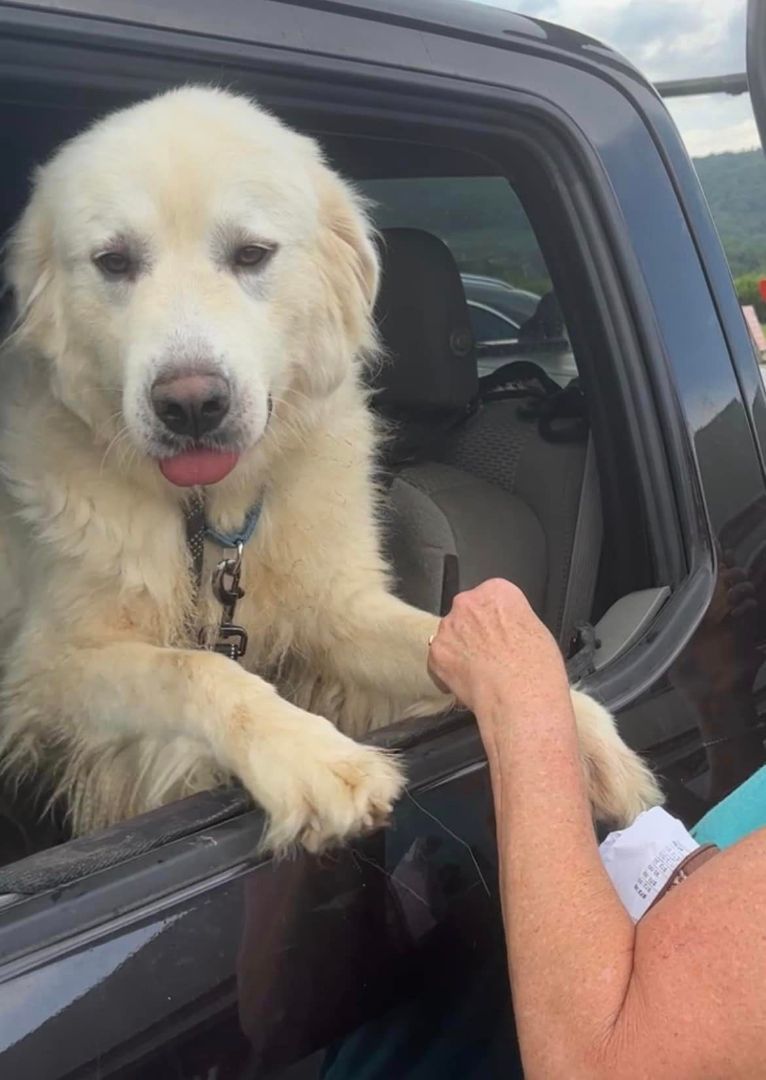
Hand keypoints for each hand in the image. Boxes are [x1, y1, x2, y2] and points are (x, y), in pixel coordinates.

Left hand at [427, 579, 568, 718]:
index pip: (491, 596)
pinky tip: (468, 683)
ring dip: (461, 649)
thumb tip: (506, 629)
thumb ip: (513, 620)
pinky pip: (439, 660)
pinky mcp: (436, 652)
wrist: (519, 698)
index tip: (501, 632)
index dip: (496, 619)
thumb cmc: (535, 669)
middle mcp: (468, 603)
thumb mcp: (537, 630)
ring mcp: (448, 627)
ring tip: (480, 672)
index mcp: (497, 591)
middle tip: (490, 654)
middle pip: (467, 613)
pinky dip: (449, 671)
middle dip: (474, 631)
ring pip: (451, 635)